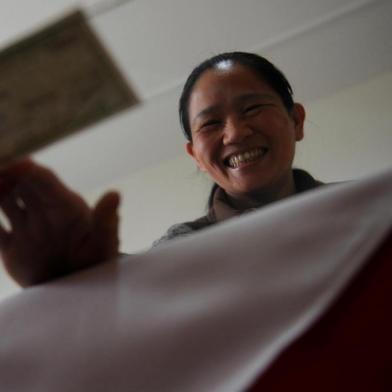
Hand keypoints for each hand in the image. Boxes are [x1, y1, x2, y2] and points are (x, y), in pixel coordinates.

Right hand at [0, 159, 119, 286]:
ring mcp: (27, 228)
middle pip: (19, 183)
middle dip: (3, 173)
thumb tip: (115, 194)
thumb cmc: (98, 264)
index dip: (24, 168)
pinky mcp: (13, 248)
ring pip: (2, 201)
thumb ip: (106, 220)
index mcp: (64, 206)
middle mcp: (43, 212)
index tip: (9, 163)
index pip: (41, 178)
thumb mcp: (104, 243)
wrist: (83, 293)